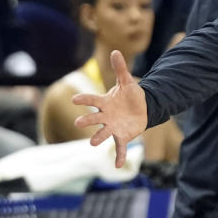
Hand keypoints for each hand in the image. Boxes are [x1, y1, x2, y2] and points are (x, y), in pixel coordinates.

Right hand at [71, 50, 147, 167]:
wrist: (142, 108)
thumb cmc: (130, 95)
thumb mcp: (127, 82)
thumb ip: (120, 68)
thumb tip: (116, 51)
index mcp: (105, 103)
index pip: (92, 100)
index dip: (84, 100)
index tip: (75, 99)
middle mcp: (105, 116)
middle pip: (93, 119)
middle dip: (86, 121)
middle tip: (79, 123)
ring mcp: (112, 127)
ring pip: (102, 134)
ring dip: (98, 138)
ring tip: (94, 144)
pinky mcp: (122, 136)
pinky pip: (119, 147)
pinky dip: (119, 156)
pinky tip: (118, 166)